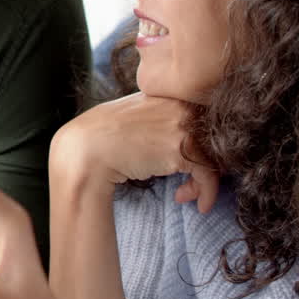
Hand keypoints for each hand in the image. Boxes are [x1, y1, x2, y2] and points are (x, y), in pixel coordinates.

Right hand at [51, 92, 218, 211]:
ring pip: (213, 156)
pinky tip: (199, 205)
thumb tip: (174, 134)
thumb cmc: (101, 134)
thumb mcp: (132, 113)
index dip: (199, 143)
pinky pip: (209, 174)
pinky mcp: (181, 150)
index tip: (185, 162)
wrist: (85, 150)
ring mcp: (182, 125)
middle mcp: (179, 105)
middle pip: (213, 137)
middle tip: (188, 183)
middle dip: (203, 164)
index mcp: (168, 93)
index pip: (201, 118)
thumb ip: (157, 114)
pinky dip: (207, 193)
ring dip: (203, 182)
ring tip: (185, 195)